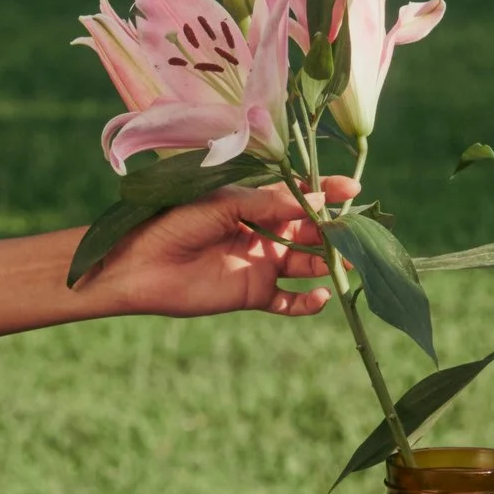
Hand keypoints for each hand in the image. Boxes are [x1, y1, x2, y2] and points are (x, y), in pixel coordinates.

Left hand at [94, 178, 350, 320]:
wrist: (138, 266)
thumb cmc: (174, 224)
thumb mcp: (224, 205)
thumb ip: (268, 204)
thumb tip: (315, 198)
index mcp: (255, 204)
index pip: (300, 196)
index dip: (327, 193)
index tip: (352, 191)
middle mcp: (264, 232)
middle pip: (310, 231)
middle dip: (334, 231)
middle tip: (355, 233)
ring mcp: (261, 264)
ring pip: (307, 264)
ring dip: (329, 265)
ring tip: (347, 265)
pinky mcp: (253, 294)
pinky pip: (288, 301)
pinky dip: (307, 302)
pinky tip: (319, 297)